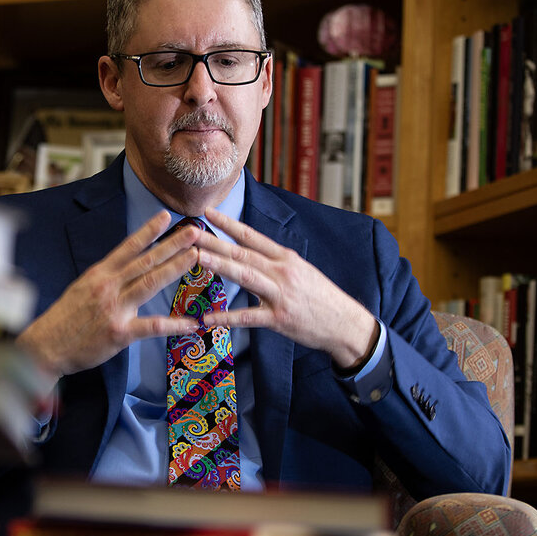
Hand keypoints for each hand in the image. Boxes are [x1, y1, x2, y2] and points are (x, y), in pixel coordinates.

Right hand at [16, 210, 205, 377]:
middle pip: (145, 261)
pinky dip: (173, 325)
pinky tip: (192, 323)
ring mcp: (114, 308)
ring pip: (150, 283)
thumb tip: (125, 267)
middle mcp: (108, 286)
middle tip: (194, 231)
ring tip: (196, 257)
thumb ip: (106, 278)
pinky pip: (152, 327)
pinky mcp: (119, 332)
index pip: (128, 247)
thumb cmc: (65, 319)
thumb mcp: (82, 288)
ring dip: (175, 268)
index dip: (148, 231)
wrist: (46, 346)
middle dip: (172, 244)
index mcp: (99, 274)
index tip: (165, 217)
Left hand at [195, 208, 378, 370]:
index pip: (252, 236)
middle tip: (191, 232)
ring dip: (218, 265)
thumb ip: (275, 261)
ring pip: (244, 276)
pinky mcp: (279, 319)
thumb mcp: (301, 270)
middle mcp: (281, 272)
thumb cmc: (320, 296)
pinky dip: (227, 317)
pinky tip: (208, 318)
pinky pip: (248, 317)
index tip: (208, 212)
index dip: (228, 223)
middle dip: (214, 241)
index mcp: (285, 258)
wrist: (345, 323)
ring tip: (196, 258)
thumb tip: (251, 250)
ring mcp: (280, 295)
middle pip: (242, 253)